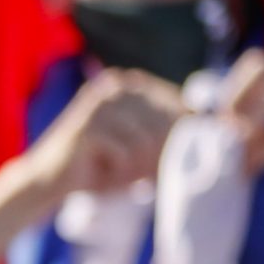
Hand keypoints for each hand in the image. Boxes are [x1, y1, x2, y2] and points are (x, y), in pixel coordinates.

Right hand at [19, 68, 184, 204]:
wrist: (47, 180)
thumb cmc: (102, 164)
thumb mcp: (141, 142)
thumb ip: (170, 128)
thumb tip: (215, 126)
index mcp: (131, 83)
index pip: (181, 109)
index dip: (174, 141)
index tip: (153, 160)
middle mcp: (117, 85)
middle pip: (167, 125)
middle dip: (154, 156)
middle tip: (132, 171)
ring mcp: (101, 103)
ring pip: (148, 141)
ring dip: (135, 166)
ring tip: (115, 170)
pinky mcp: (88, 126)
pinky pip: (125, 154)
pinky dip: (117, 171)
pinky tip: (98, 169)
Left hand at [229, 49, 263, 196]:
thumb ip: (260, 128)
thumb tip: (220, 127)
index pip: (258, 63)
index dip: (234, 89)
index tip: (226, 121)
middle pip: (260, 70)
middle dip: (233, 101)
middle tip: (227, 135)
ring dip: (245, 126)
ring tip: (237, 154)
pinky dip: (258, 156)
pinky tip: (248, 172)